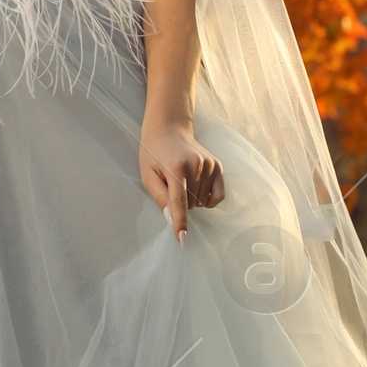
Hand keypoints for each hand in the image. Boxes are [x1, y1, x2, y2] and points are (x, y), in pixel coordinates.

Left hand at [139, 120, 224, 241]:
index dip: (180, 222)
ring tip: (182, 179)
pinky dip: (208, 199)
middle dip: (180, 203)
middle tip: (171, 184)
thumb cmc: (154, 152)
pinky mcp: (218, 166)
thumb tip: (172, 218)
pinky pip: (218, 195)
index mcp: (176, 167)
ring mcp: (209, 165)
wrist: (169, 128)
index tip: (182, 239)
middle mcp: (196, 166)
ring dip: (191, 199)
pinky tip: (198, 190)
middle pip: (190, 205)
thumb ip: (160, 197)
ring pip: (202, 202)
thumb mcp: (148, 174)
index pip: (179, 202)